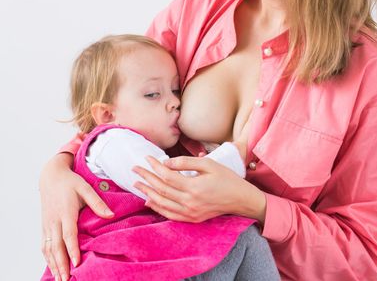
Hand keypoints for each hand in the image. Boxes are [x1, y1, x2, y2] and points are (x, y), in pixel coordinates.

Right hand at [39, 152, 113, 280]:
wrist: (50, 176)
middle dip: (61, 264)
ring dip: (53, 264)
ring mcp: (47, 224)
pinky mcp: (44, 226)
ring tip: (59, 279)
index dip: (72, 249)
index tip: (76, 264)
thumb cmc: (70, 182)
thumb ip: (97, 202)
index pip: (68, 234)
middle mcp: (54, 220)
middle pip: (56, 246)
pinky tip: (53, 267)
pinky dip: (48, 258)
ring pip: (48, 248)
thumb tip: (111, 215)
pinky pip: (44, 245)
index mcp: (65, 211)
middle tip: (66, 279)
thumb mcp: (85, 188)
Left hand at [132, 155, 265, 222]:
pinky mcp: (192, 219)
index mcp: (194, 187)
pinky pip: (170, 215)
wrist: (241, 199)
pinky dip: (157, 208)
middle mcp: (190, 202)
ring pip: (163, 204)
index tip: (147, 158)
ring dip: (148, 193)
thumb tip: (166, 163)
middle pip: (162, 190)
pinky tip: (149, 201)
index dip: (155, 167)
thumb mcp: (209, 164)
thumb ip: (187, 163)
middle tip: (135, 169)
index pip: (167, 176)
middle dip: (146, 178)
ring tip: (137, 184)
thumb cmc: (226, 179)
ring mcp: (190, 213)